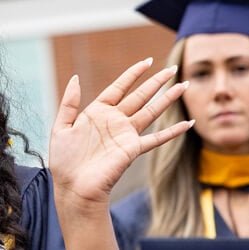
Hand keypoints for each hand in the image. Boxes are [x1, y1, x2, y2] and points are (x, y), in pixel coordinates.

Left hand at [49, 59, 191, 211]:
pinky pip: (157, 138)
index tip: (147, 61)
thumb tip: (76, 77)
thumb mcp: (61, 127)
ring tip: (183, 85)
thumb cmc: (64, 162)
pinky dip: (173, 131)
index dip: (133, 73)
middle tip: (172, 68)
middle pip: (140, 96)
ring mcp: (126, 134)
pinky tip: (187, 124)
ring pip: (151, 111)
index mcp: (97, 112)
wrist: (74, 188)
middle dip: (157, 82)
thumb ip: (69, 103)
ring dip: (168, 99)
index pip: (119, 87)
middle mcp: (115, 121)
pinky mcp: (133, 149)